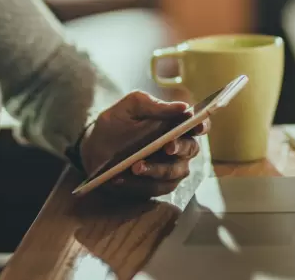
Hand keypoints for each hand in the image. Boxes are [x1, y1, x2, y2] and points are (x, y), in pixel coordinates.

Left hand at [79, 91, 209, 198]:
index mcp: (176, 124)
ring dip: (156, 170)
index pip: (198, 125)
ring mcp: (170, 169)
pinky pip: (155, 188)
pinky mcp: (157, 187)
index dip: (202, 125)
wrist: (93, 149)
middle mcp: (178, 148)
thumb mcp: (129, 108)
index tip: (196, 125)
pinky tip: (121, 178)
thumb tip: (183, 107)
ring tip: (135, 166)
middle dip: (179, 148)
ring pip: (174, 172)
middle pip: (190, 149)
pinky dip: (138, 184)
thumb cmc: (115, 124)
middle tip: (166, 147)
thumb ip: (153, 106)